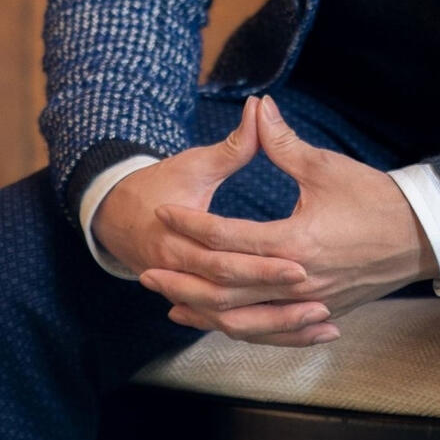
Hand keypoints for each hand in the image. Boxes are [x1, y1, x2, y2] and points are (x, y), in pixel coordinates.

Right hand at [91, 97, 309, 326]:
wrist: (114, 214)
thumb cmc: (159, 184)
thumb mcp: (194, 164)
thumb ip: (233, 144)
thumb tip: (261, 106)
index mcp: (176, 240)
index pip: (225, 258)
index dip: (263, 263)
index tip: (302, 262)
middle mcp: (181, 275)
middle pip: (232, 299)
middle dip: (275, 302)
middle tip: (320, 300)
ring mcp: (187, 295)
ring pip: (234, 325)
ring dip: (278, 327)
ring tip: (325, 324)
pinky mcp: (198, 305)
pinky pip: (234, 329)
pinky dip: (268, 333)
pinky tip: (306, 333)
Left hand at [140, 95, 438, 345]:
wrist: (420, 236)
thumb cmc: (374, 198)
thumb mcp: (325, 167)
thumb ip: (282, 143)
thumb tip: (258, 107)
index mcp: (295, 241)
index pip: (227, 238)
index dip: (190, 224)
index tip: (162, 211)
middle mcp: (297, 280)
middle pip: (225, 288)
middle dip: (182, 280)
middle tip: (147, 272)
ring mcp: (308, 304)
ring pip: (243, 319)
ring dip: (203, 312)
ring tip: (170, 304)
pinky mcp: (319, 314)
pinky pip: (268, 331)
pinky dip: (237, 329)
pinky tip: (216, 323)